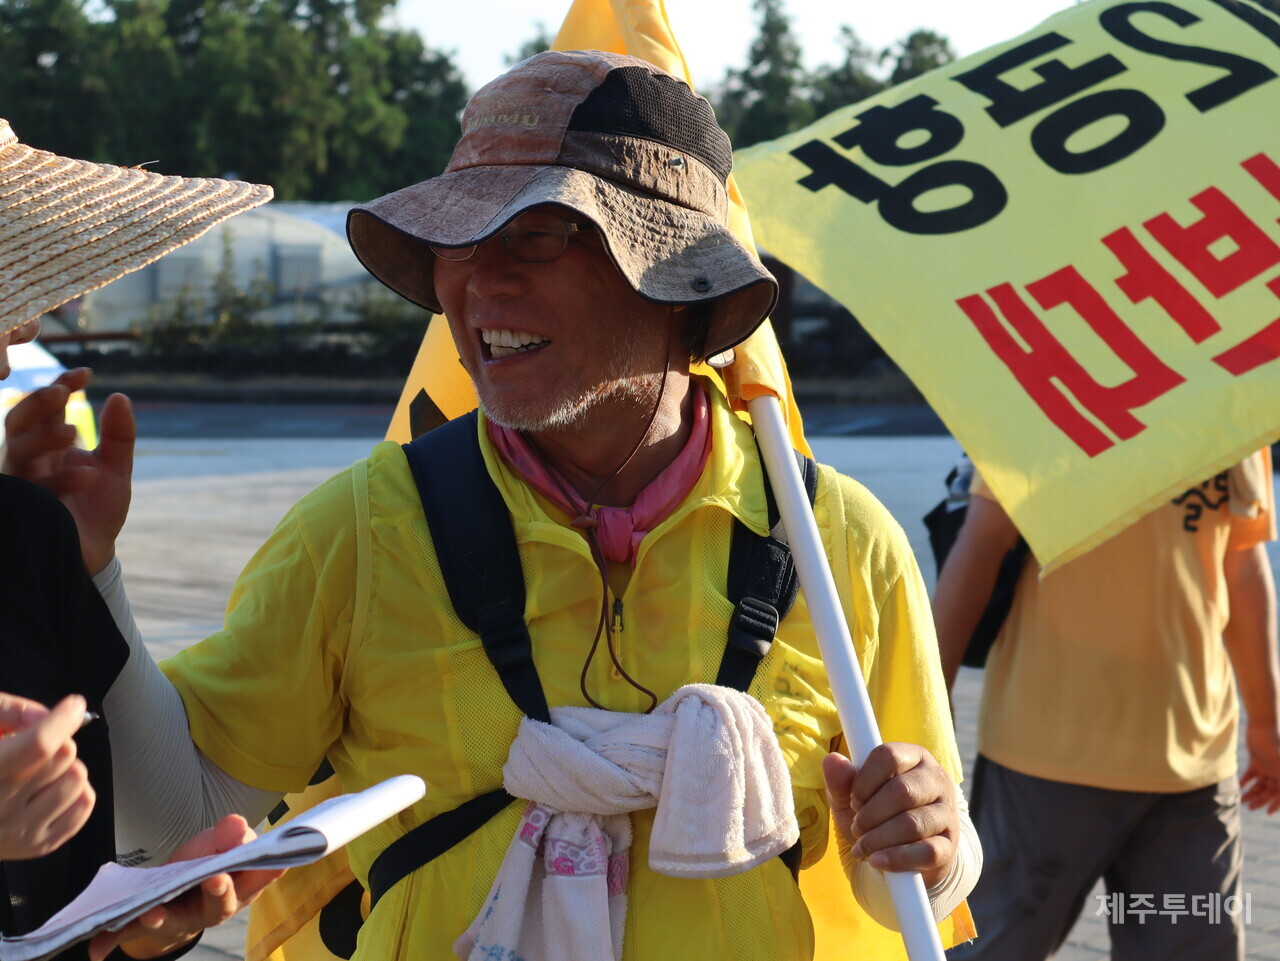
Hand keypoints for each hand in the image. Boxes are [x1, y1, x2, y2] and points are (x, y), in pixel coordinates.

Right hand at [0, 693, 94, 860]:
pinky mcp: (38, 846)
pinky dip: (74, 790)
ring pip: (77, 779)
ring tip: (38, 772)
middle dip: (55, 743)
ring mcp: (20, 832)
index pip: (39, 745)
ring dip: (65, 768)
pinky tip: (47, 790)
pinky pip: (84, 804)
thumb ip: (8, 712)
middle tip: (33, 749)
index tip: (71, 705)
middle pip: (64, 756)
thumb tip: (47, 717)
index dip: (62, 719)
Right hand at [3, 368, 134, 573]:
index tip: (86, 373)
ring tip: (73, 431)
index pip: (47, 406)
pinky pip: (35, 490)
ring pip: (17, 451)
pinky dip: (61, 480)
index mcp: (51, 444)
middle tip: (62, 392)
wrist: (95, 551)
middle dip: (36, 403)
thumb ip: (119, 435)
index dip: (61, 385)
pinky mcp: (29, 508)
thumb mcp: (117, 468)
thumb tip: (119, 396)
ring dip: (42, 437)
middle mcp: (32, 459)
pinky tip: (88, 475)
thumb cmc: (99, 507)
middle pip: (18, 421)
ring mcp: (26, 483)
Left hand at [87, 814, 284, 960]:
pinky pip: (129, 934)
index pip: (259, 880)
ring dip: (162, 920)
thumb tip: (238, 829)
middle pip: (220, 905)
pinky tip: (96, 949)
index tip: (272, 866)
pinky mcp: (148, 925)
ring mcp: (181, 920)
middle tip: (216, 879)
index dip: (267, 875)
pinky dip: (112, 940)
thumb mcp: (219, 840)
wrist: (174, 886)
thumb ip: (230, 834)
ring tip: (151, 915)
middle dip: (218, 894)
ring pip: (174, 922)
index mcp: (240, 886)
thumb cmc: (206, 862)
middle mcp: (214, 908)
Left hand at [823, 743, 958, 887]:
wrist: (906, 855)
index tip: (854, 800)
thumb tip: (832, 760)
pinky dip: (896, 858)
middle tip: (856, 827)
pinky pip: (926, 852)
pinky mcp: (949, 847)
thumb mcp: (854, 798)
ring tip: (863, 846)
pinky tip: (877, 861)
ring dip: (878, 838)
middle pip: (901, 791)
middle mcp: (936, 780)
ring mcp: (947, 814)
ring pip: (912, 823)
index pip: (889, 756)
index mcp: (914, 757)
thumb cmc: (878, 816)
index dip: (864, 780)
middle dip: (870, 814)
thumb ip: (842, 780)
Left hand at [1241, 719, 1279, 813]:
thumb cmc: (1275, 743)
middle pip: (1269, 791)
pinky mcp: (1257, 761)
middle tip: (1249, 808)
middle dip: (1260, 800)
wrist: (1262, 726)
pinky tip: (1239, 787)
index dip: (1276, 804)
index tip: (1268, 812)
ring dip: (1251, 792)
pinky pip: (1251, 775)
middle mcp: (1278, 772)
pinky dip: (1245, 781)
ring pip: (1259, 784)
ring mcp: (1267, 767)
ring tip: (1242, 800)